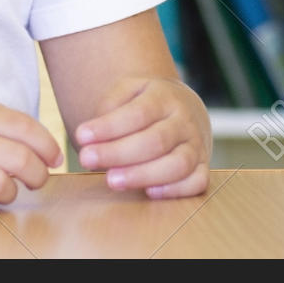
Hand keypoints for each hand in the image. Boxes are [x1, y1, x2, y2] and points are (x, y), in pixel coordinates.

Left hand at [74, 76, 210, 198]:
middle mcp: (184, 121)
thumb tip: (92, 135)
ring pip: (178, 164)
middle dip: (118, 153)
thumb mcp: (128, 91)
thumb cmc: (146, 103)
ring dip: (143, 175)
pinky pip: (196, 182)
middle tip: (87, 159)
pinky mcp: (201, 168)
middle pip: (156, 140)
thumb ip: (109, 107)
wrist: (182, 107)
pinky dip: (175, 190)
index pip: (138, 113)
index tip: (81, 136)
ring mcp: (196, 145)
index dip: (109, 127)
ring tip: (111, 181)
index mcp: (165, 97)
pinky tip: (149, 191)